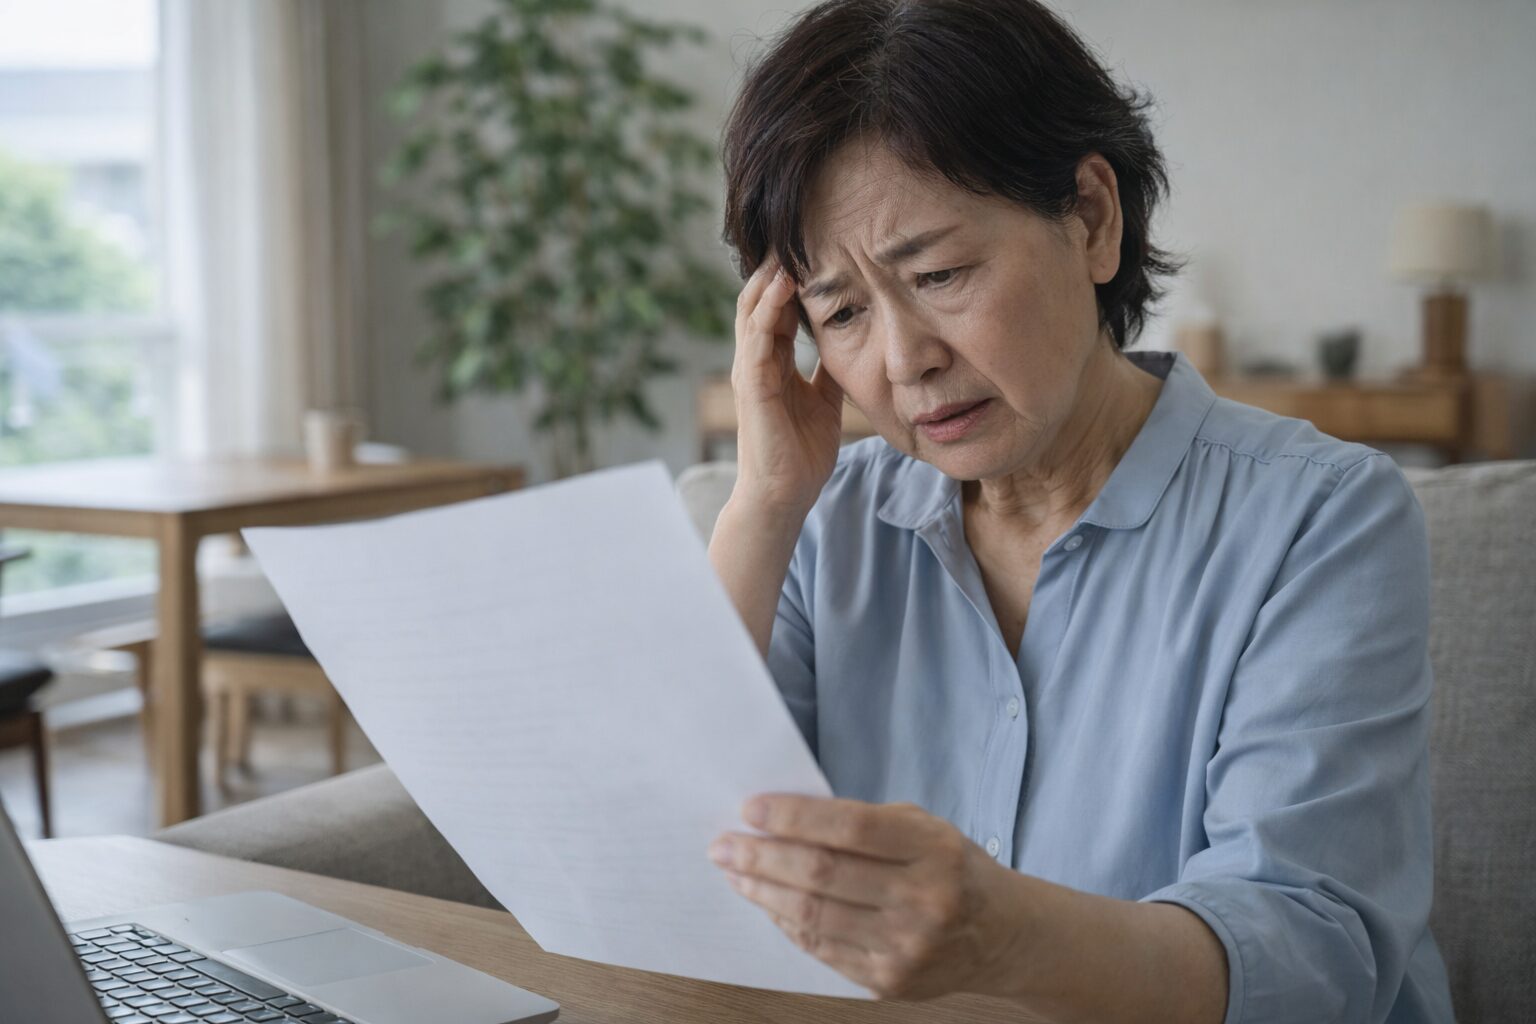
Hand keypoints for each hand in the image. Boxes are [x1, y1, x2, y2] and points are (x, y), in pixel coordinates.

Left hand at [708, 794, 1025, 999]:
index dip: (793, 817)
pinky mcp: (889, 982)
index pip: (850, 828)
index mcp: (933, 849)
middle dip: (762, 857)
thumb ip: (861, 823)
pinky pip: (822, 949)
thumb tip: (782, 819)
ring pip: (813, 916)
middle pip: (822, 875)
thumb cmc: (950, 868)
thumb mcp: (923, 827)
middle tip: (724, 844)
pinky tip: (766, 903)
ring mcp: (907, 947)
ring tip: (735, 872)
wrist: (1001, 935)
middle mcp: (924, 900)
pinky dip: (787, 923)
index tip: (750, 809)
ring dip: (763, 892)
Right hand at [729, 258, 844, 514]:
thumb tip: (851, 339)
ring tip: (788, 243)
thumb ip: (828, 369)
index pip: (778, 308)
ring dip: (769, 277)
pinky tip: (783, 283)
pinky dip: (767, 308)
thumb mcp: (825, 400)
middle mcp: (756, 361)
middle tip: (797, 230)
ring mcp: (750, 371)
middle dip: (776, 266)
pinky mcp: (752, 386)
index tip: (816, 245)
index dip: (792, 277)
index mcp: (773, 364)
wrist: (784, 496)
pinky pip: (756, 338)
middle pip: (760, 300)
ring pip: (753, 310)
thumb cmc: (801, 453)